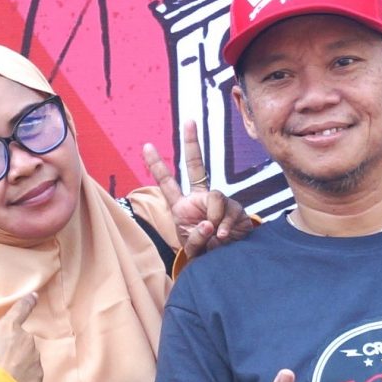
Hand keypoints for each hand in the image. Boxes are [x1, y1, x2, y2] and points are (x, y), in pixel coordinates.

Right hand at [0, 290, 42, 381]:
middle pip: (20, 341)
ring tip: (2, 379)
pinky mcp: (39, 376)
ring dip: (18, 365)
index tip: (34, 296)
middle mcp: (25, 340)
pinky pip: (31, 374)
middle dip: (12, 349)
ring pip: (27, 358)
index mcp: (7, 328)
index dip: (27, 302)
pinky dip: (23, 379)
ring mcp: (34, 358)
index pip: (20, 309)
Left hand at [143, 120, 259, 258]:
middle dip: (191, 143)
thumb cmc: (204, 252)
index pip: (167, 183)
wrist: (226, 261)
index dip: (156, 165)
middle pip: (196, 166)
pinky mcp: (236, 209)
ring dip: (214, 218)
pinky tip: (224, 237)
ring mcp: (219, 201)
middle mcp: (200, 198)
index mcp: (182, 206)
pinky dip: (226, 227)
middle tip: (188, 121)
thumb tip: (208, 224)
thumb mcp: (193, 248)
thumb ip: (195, 237)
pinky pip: (230, 211)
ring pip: (216, 197)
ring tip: (215, 237)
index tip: (146, 145)